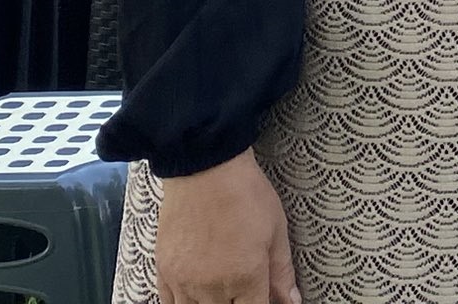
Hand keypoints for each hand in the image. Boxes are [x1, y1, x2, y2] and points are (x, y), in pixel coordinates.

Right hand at [156, 150, 298, 303]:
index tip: (263, 295)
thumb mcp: (276, 229)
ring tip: (223, 288)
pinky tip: (196, 293)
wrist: (205, 168)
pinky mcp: (165, 271)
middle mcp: (212, 287)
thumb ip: (281, 271)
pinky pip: (169, 303)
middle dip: (238, 302)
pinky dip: (184, 302)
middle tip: (244, 287)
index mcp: (245, 277)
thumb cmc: (245, 193)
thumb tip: (292, 301)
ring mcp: (184, 282)